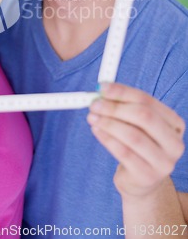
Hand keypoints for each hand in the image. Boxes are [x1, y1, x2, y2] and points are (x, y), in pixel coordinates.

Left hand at [87, 83, 184, 198]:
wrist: (140, 179)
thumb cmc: (138, 144)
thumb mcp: (136, 123)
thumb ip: (123, 106)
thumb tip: (102, 92)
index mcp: (175, 123)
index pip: (147, 101)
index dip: (123, 92)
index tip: (102, 88)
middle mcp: (174, 143)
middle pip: (144, 117)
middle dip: (115, 108)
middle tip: (94, 105)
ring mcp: (163, 163)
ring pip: (133, 136)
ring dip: (108, 123)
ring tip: (92, 117)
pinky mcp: (147, 176)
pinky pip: (124, 153)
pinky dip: (107, 139)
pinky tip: (96, 131)